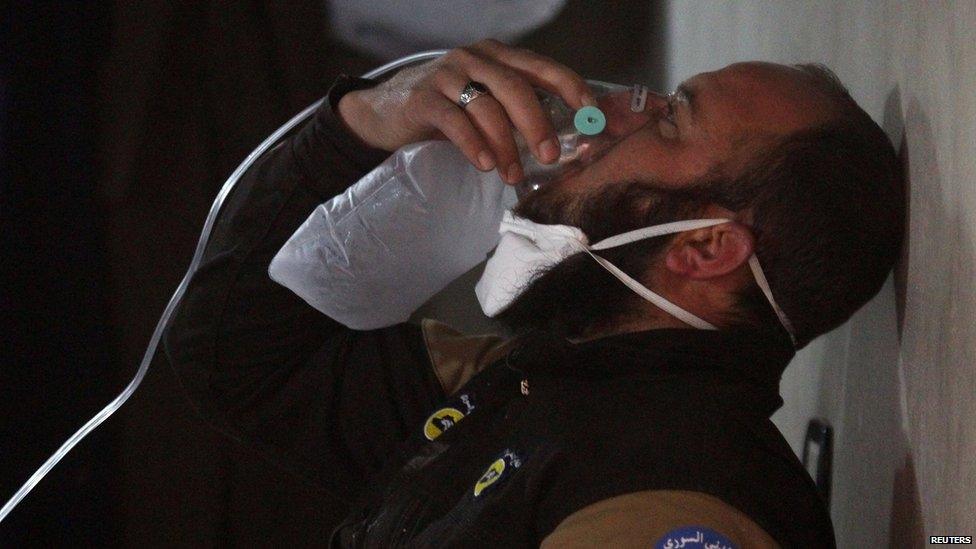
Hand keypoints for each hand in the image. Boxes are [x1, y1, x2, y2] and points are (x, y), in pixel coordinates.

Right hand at [337, 39, 594, 183]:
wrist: (384, 112)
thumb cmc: (445, 111)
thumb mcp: (484, 103)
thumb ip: (516, 113)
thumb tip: (560, 144)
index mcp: (497, 56)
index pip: (542, 67)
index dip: (571, 88)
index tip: (591, 114)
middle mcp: (474, 58)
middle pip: (516, 87)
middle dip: (538, 124)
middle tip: (552, 156)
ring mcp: (446, 74)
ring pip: (487, 107)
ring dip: (505, 145)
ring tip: (513, 175)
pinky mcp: (423, 97)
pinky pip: (455, 120)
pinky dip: (473, 144)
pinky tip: (485, 165)